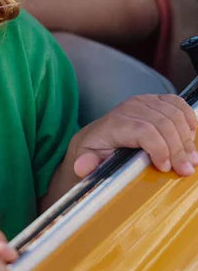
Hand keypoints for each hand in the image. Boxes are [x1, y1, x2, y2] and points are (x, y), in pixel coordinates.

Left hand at [71, 94, 197, 178]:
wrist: (95, 137)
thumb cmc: (93, 151)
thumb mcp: (85, 160)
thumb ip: (85, 164)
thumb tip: (82, 166)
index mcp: (114, 123)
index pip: (144, 131)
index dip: (159, 149)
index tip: (165, 168)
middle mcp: (129, 108)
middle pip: (164, 124)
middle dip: (178, 149)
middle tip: (185, 170)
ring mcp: (144, 102)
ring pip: (174, 115)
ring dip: (186, 139)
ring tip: (191, 160)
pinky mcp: (155, 100)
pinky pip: (178, 104)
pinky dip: (189, 119)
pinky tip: (191, 137)